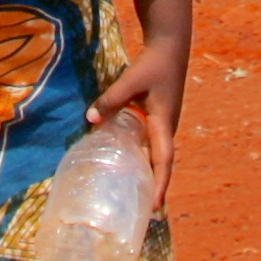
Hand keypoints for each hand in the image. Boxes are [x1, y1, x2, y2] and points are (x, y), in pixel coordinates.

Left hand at [87, 43, 183, 206]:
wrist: (171, 47)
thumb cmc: (153, 65)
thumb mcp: (131, 81)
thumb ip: (112, 100)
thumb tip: (90, 119)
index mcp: (164, 123)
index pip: (163, 160)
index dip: (159, 184)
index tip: (155, 207)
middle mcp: (167, 128)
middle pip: (162, 164)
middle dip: (154, 188)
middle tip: (143, 213)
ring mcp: (165, 124)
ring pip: (158, 156)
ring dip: (150, 175)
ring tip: (137, 198)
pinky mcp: (160, 118)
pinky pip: (153, 145)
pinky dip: (145, 159)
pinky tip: (130, 166)